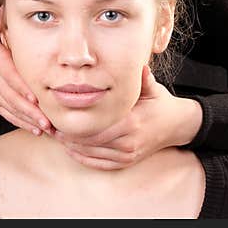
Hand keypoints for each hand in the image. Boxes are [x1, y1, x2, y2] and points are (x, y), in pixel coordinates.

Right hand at [0, 10, 51, 134]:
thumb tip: (9, 6)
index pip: (10, 76)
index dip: (22, 88)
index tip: (36, 97)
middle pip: (14, 97)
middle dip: (31, 110)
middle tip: (48, 120)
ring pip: (14, 109)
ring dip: (30, 120)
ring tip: (46, 129)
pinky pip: (10, 115)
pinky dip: (23, 123)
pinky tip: (36, 131)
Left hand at [56, 65, 202, 169]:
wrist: (176, 126)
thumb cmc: (160, 103)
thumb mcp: (152, 88)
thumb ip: (142, 78)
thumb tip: (136, 63)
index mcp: (131, 122)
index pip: (95, 127)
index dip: (75, 124)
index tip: (59, 115)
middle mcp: (128, 141)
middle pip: (88, 142)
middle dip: (68, 135)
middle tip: (51, 125)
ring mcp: (127, 155)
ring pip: (91, 154)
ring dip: (71, 146)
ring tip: (56, 135)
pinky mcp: (126, 162)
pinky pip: (98, 164)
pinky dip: (82, 157)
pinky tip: (70, 148)